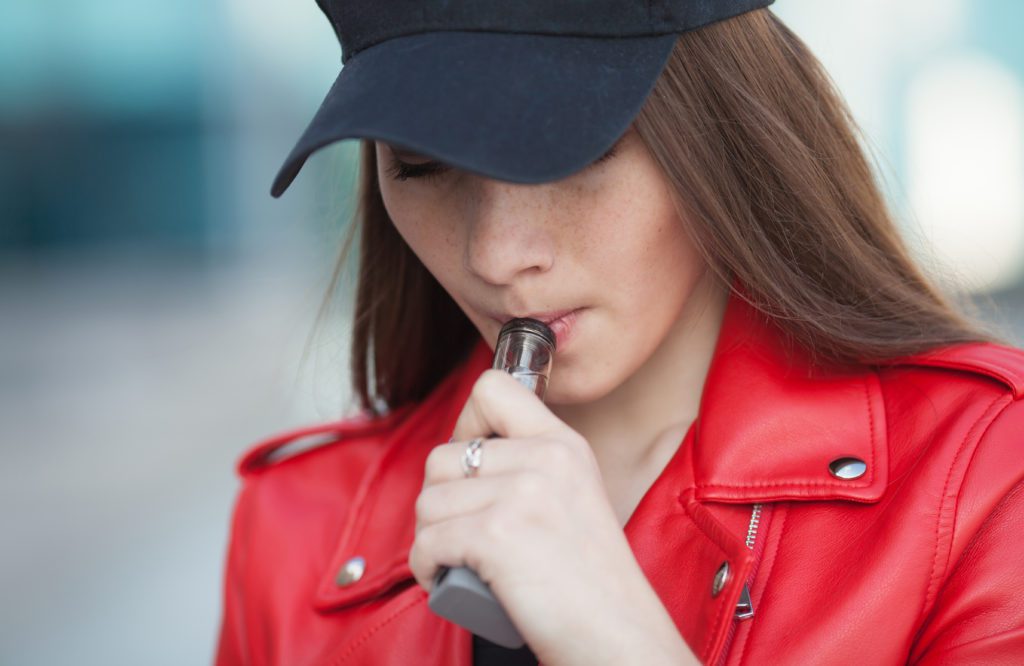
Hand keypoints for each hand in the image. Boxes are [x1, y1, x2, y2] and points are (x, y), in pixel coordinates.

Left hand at [408, 369, 696, 665]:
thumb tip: (466, 454)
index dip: (464, 423)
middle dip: (440, 500)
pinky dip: (426, 568)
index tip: (468, 464)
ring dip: (431, 536)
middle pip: (443, 456)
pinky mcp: (494, 535)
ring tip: (458, 560)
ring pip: (428, 501)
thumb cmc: (590, 583)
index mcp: (563, 444)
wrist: (617, 637)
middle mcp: (544, 459)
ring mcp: (520, 494)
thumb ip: (532, 466)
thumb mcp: (575, 495)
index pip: (491, 387)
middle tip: (461, 532)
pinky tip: (447, 578)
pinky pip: (426, 542)